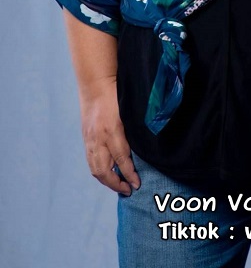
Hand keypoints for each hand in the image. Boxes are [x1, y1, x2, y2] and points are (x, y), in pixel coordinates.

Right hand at [79, 77, 139, 194]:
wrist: (96, 84)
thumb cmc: (117, 94)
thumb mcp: (130, 112)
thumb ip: (133, 132)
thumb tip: (141, 151)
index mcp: (113, 130)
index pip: (122, 160)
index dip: (130, 174)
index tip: (137, 184)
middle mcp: (99, 138)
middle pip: (104, 170)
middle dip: (115, 184)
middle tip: (128, 189)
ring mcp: (90, 139)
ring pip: (95, 168)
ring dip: (106, 180)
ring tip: (117, 185)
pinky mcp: (86, 138)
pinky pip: (90, 160)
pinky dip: (98, 170)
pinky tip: (106, 173)